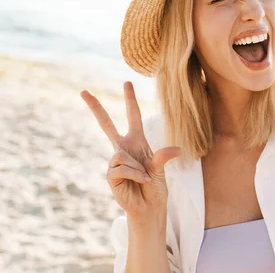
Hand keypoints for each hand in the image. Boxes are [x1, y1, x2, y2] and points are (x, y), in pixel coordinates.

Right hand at [80, 82, 180, 220]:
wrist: (149, 208)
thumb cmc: (156, 188)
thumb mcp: (161, 169)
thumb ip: (163, 157)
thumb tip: (174, 149)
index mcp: (138, 142)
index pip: (132, 116)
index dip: (130, 100)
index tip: (127, 82)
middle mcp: (124, 149)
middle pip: (106, 125)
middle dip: (95, 108)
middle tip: (83, 91)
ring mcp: (116, 162)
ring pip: (121, 154)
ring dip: (138, 167)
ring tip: (145, 178)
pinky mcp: (111, 175)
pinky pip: (121, 168)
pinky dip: (135, 174)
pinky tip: (140, 181)